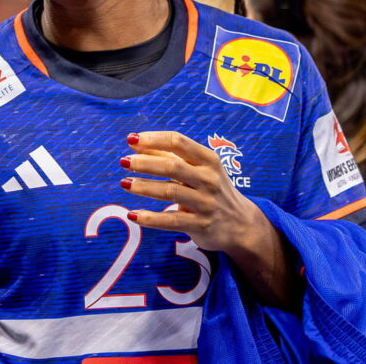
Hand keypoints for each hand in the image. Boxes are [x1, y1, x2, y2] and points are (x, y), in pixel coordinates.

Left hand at [118, 130, 267, 252]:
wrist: (241, 225)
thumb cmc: (211, 189)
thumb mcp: (197, 169)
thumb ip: (168, 157)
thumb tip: (135, 144)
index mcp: (208, 160)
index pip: (178, 142)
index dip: (153, 139)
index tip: (131, 139)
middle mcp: (209, 179)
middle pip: (173, 167)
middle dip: (145, 163)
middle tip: (124, 161)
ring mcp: (206, 203)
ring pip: (170, 192)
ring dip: (144, 187)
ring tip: (124, 183)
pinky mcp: (201, 225)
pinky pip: (171, 221)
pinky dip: (150, 218)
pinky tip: (133, 215)